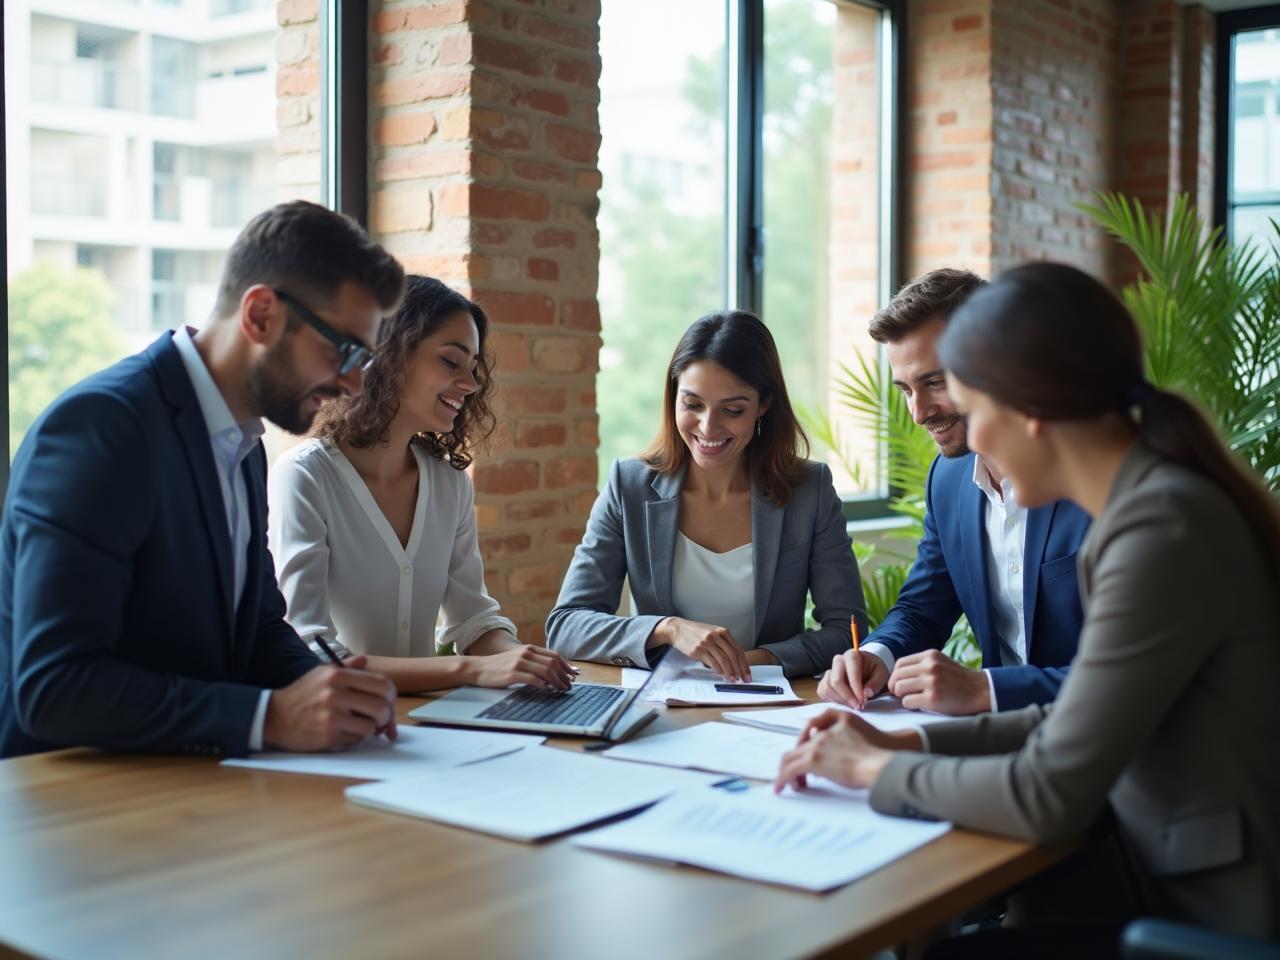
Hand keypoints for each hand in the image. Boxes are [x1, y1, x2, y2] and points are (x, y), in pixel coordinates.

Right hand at [264, 656, 397, 751]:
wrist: (274, 716)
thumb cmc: (301, 694)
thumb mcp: (321, 673)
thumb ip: (346, 667)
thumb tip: (365, 660)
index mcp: (337, 675)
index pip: (381, 684)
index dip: (391, 695)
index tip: (388, 701)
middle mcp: (335, 694)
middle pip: (381, 707)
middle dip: (386, 716)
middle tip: (382, 719)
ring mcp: (331, 716)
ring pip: (371, 726)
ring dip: (371, 729)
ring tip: (362, 725)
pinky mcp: (327, 736)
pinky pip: (356, 740)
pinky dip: (355, 738)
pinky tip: (346, 732)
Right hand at [465, 644, 576, 689]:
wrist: (478, 668)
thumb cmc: (499, 666)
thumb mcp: (518, 659)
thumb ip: (534, 662)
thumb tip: (552, 673)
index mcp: (529, 649)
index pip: (554, 655)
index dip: (566, 665)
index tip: (574, 675)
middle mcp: (526, 653)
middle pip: (553, 663)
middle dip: (564, 675)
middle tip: (570, 685)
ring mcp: (519, 663)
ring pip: (546, 671)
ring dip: (557, 681)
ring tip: (562, 689)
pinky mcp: (512, 674)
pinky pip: (532, 678)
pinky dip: (542, 684)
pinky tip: (547, 689)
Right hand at [655, 617, 750, 680]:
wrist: (679, 629)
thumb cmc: (696, 633)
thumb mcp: (713, 633)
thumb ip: (724, 644)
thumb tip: (735, 662)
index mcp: (723, 632)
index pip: (738, 650)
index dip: (744, 664)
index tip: (747, 673)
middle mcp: (716, 636)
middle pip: (733, 656)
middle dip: (739, 670)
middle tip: (742, 679)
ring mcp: (707, 643)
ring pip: (723, 660)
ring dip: (729, 672)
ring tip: (731, 679)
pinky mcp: (698, 650)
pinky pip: (712, 663)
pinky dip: (718, 670)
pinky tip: (720, 674)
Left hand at [773, 709, 897, 793]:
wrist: (883, 761)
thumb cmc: (879, 754)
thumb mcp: (861, 735)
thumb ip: (842, 741)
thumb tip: (823, 765)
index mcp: (837, 718)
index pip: (811, 729)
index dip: (805, 745)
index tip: (803, 757)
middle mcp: (823, 731)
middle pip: (798, 745)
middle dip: (793, 762)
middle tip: (794, 776)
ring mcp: (817, 745)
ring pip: (790, 757)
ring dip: (786, 771)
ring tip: (788, 784)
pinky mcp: (813, 760)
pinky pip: (789, 770)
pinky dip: (782, 779)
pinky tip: (781, 787)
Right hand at [818, 650, 888, 709]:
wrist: (867, 668)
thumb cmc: (874, 670)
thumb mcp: (881, 674)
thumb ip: (875, 684)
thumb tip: (866, 694)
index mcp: (852, 655)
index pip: (850, 673)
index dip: (856, 689)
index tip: (862, 701)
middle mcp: (838, 661)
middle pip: (835, 681)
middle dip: (847, 697)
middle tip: (858, 707)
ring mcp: (830, 670)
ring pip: (827, 687)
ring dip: (840, 700)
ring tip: (853, 705)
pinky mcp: (825, 680)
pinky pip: (823, 692)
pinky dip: (832, 700)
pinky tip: (844, 703)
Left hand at [887, 649, 990, 714]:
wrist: (980, 691)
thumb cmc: (958, 680)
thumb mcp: (940, 663)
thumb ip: (921, 665)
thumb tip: (897, 675)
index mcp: (930, 656)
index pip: (900, 664)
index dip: (895, 676)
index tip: (899, 684)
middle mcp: (929, 666)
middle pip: (897, 676)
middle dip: (895, 687)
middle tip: (901, 694)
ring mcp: (931, 682)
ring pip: (899, 688)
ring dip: (901, 696)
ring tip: (911, 699)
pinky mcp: (933, 698)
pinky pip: (907, 702)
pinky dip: (909, 705)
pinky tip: (919, 705)